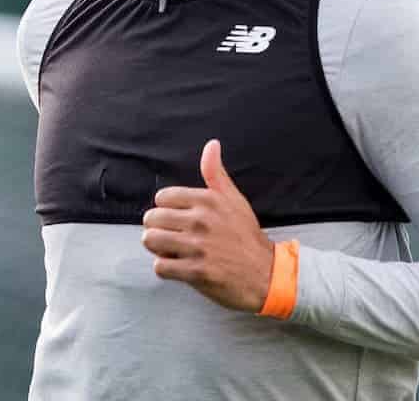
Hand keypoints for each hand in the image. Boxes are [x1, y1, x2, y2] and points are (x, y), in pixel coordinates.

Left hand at [141, 139, 274, 312]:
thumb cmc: (247, 237)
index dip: (166, 209)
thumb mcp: (234, 200)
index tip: (177, 219)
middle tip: (172, 236)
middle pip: (151, 218)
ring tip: (172, 250)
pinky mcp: (196, 272)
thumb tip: (211, 145)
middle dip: (158, 228)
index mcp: (207, 200)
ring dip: (158, 248)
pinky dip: (166, 268)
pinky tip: (179, 267)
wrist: (267, 274)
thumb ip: (216, 173)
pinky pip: (160, 266)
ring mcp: (198, 247)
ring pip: (151, 240)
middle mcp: (201, 221)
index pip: (161, 197)